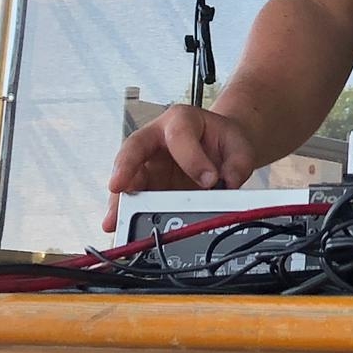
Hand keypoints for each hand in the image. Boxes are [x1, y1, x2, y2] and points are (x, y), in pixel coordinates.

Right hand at [102, 104, 258, 232]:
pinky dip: (129, 216)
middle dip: (125, 171)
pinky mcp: (148, 188)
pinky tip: (125, 232)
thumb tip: (227, 183)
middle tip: (118, 189)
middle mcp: (156, 140)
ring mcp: (148, 165)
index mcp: (180, 121)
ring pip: (128, 179)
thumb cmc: (223, 141)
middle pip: (134, 151)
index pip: (179, 135)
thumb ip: (238, 162)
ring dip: (120, 200)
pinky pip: (135, 201)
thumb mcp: (238, 143)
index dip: (192, 159)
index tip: (210, 180)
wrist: (220, 149)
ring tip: (114, 221)